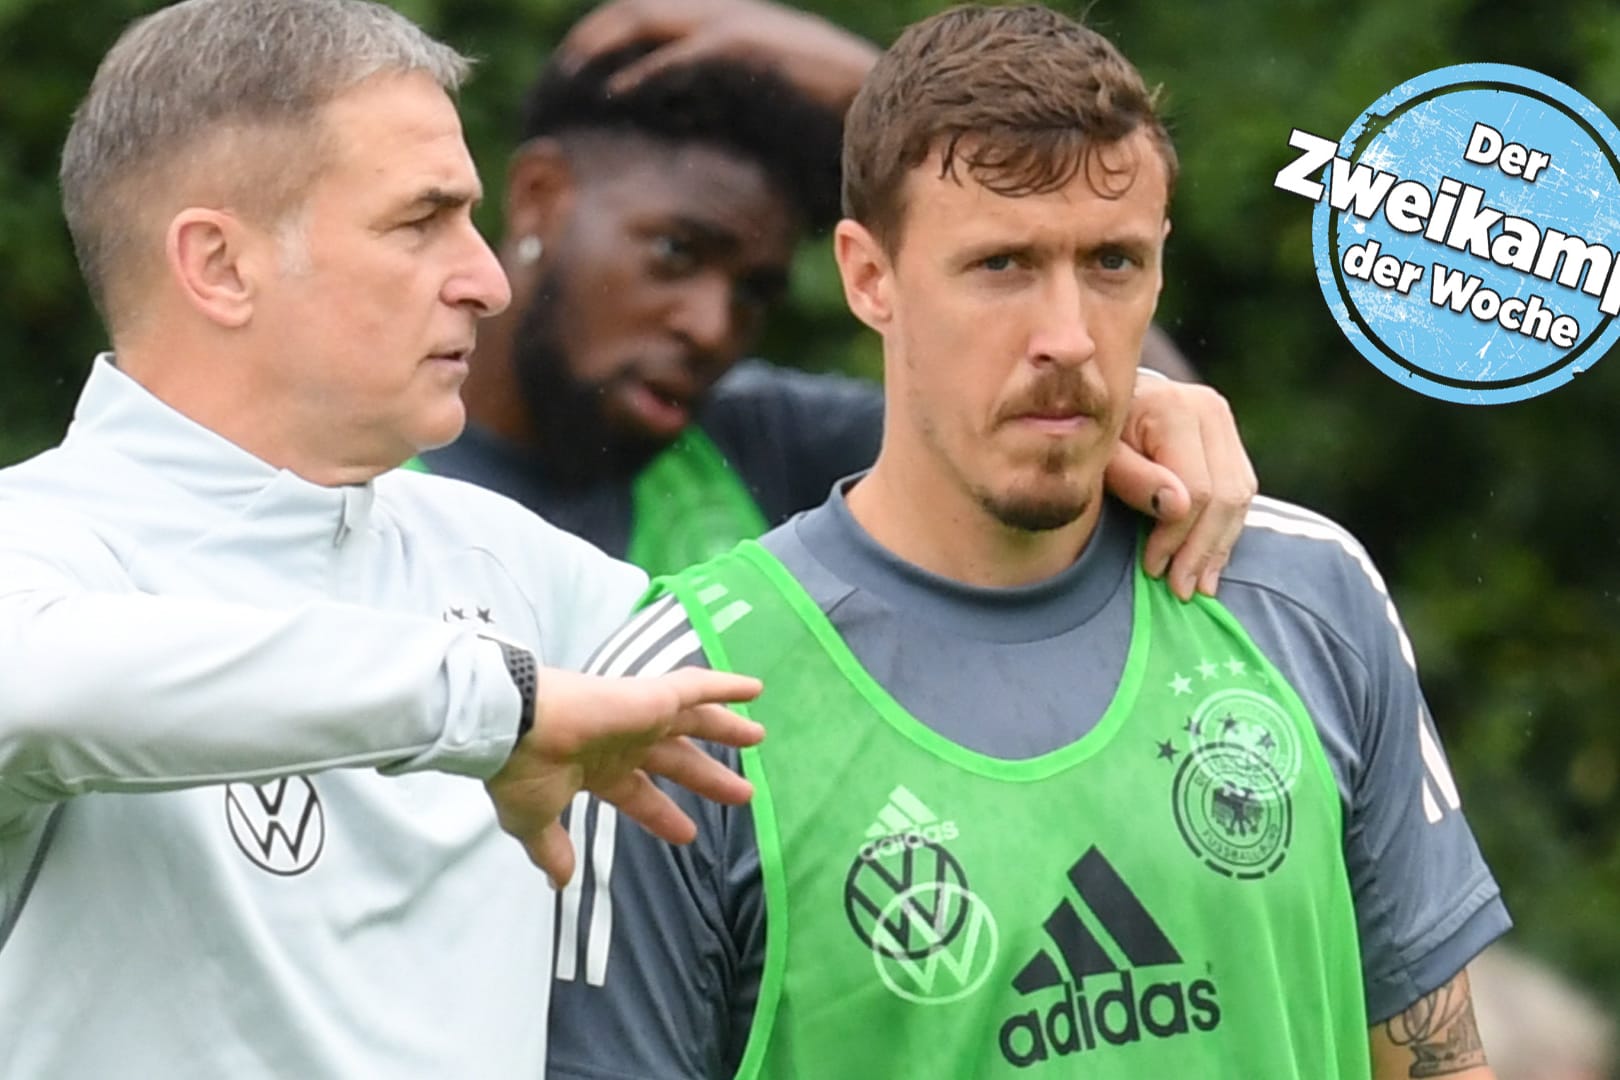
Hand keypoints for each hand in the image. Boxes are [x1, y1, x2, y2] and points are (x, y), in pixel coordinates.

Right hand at [487, 665, 762, 886]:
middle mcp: (623, 742)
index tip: (689, 834)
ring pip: (695, 721)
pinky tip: (756, 689)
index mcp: (598, 770)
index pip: (641, 795)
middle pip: (678, 761)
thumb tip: (559, 882)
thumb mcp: (533, 821)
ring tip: (759, 736)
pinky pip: (697, 687)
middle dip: (709, 778)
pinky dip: (726, 686)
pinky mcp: (650, 697)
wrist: (515, 729)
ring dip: (727, 728)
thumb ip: (552, 849)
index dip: (664, 815)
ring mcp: (639, 718)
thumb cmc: (522, 772)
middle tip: (743, 794)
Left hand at [558, 0, 878, 110]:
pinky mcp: (749, 50)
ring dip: (600, 51)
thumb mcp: (759, 125)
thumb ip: (717, 121)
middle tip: (551, 86)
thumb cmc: (833, 131)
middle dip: (586, 45)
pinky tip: (613, 100)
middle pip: (631, 16)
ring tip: (566, 87)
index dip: (601, 49)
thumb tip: (676, 148)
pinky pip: (681, 58)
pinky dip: (644, 77)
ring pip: (645, 23)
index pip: (644, 26)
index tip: (565, 87)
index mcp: (724, 32)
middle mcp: (724, 18)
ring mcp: (736, 27)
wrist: (891, 114)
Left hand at [1106, 371, 1257, 601]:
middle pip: (1226, 495)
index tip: (1152, 569)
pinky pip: (1240, 491)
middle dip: (1202, 549)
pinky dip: (1224, 530)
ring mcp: (1223, 422)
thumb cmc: (1092, 437)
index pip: (1196, 491)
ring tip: (1197, 585)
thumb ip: (1134, 479)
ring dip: (1218, 546)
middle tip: (1181, 590)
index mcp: (1174, 409)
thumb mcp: (1099, 459)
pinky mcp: (1228, 438)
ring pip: (1240, 496)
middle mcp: (1208, 409)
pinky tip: (1208, 562)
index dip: (1176, 537)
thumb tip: (1179, 508)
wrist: (1101, 407)